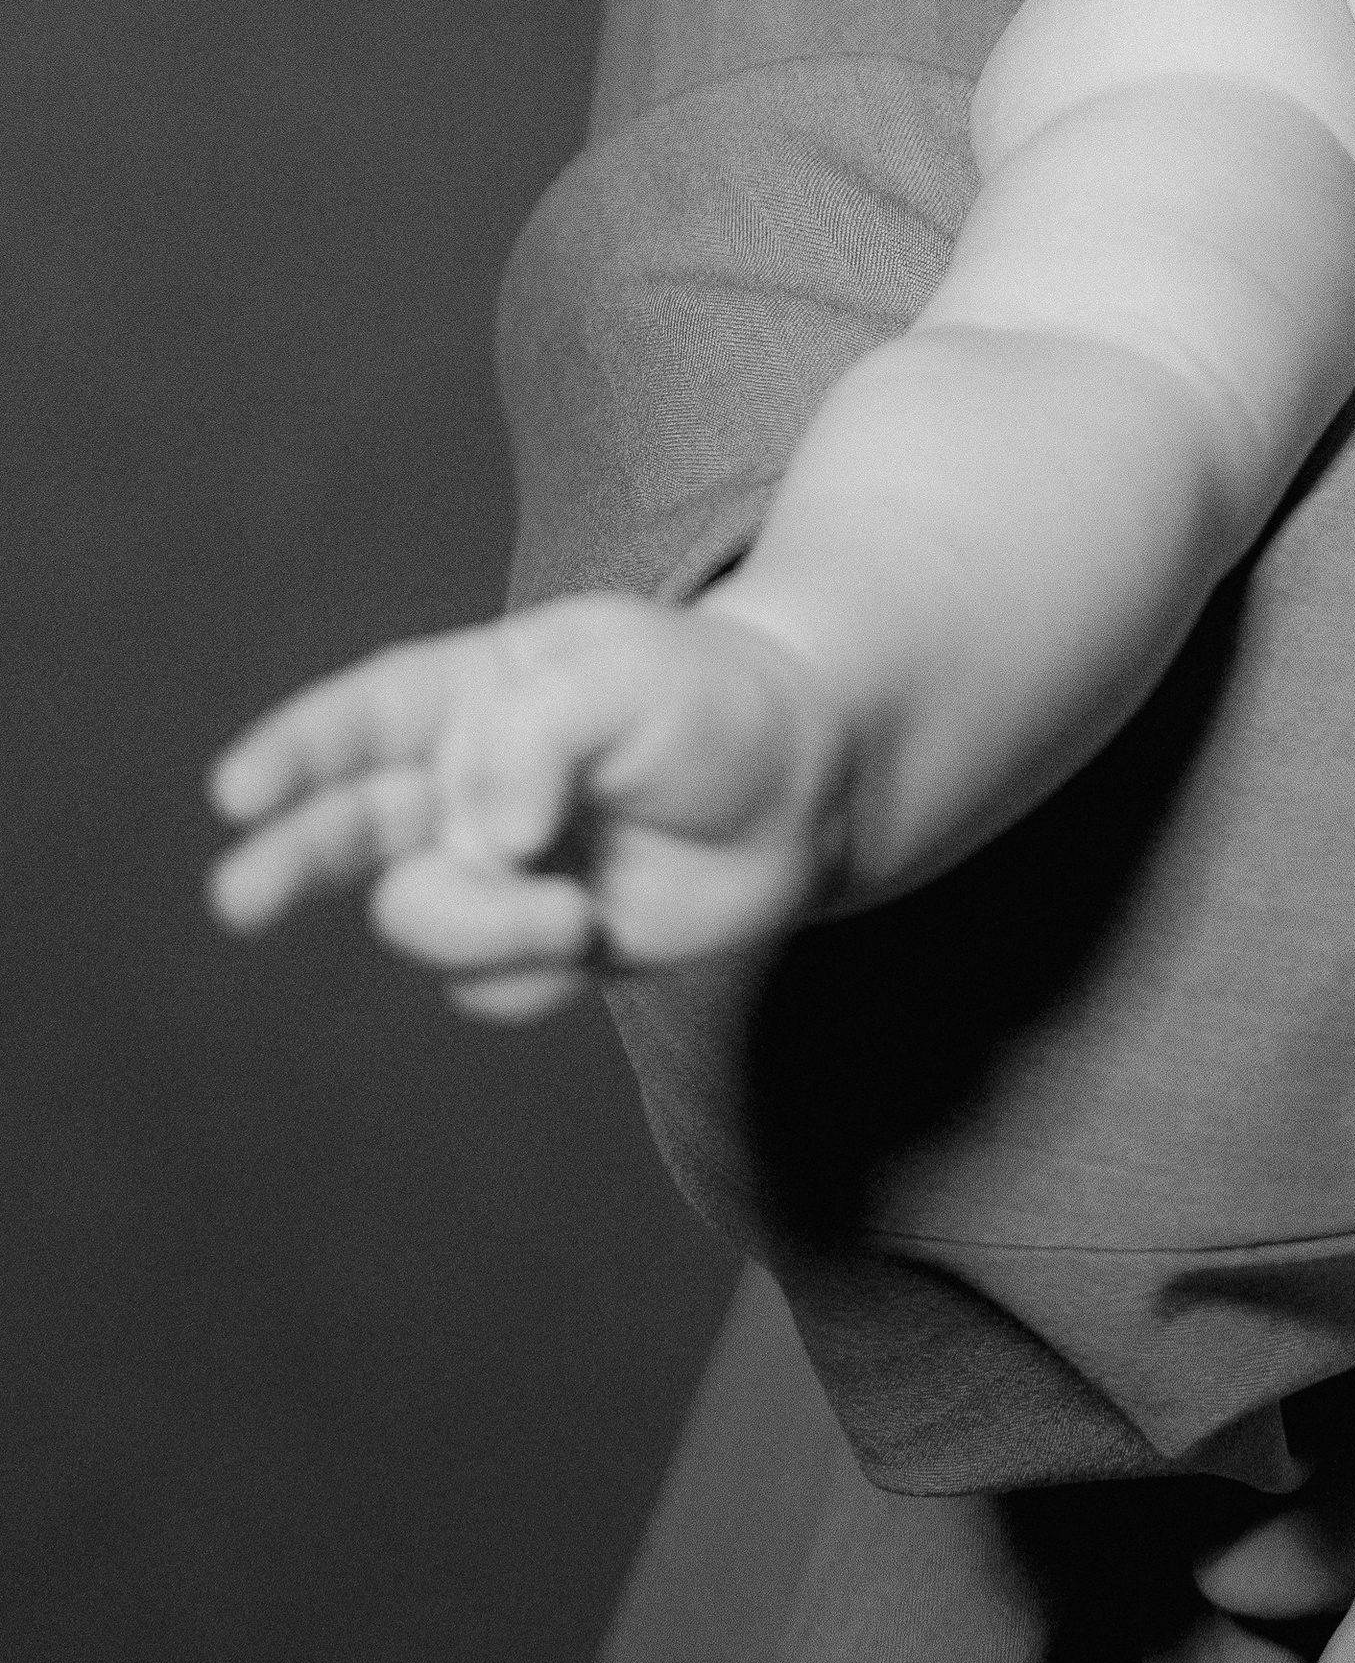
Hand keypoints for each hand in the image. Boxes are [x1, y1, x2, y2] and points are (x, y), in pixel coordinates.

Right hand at [205, 594, 838, 1016]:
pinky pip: (488, 985)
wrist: (810, 786)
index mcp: (478, 691)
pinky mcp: (543, 944)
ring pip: (423, 914)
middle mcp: (471, 783)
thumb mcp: (627, 677)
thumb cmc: (714, 703)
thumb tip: (488, 837)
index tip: (236, 791)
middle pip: (350, 827)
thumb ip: (536, 739)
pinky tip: (594, 930)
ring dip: (483, 922)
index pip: (366, 717)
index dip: (296, 752)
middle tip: (242, 895)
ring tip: (574, 907)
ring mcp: (502, 868)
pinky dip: (531, 970)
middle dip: (290, 859)